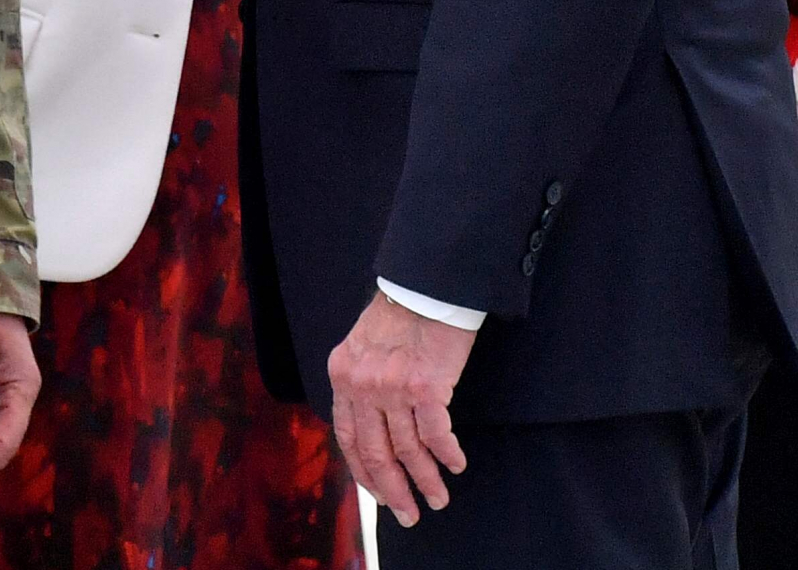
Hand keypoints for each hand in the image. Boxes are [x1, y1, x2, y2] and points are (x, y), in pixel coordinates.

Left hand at [327, 290, 474, 529]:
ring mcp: (392, 388)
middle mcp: (362, 385)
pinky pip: (436, 435)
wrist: (427, 283)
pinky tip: (456, 465)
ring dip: (426, 480)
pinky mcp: (425, 387)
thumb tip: (375, 425)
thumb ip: (362, 381)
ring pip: (408, 450)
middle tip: (408, 514)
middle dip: (394, 490)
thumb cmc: (402, 311)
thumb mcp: (364, 345)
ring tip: (438, 499)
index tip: (380, 493)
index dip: (364, 472)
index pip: (348, 438)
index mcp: (342, 375)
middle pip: (376, 453)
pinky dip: (447, 454)